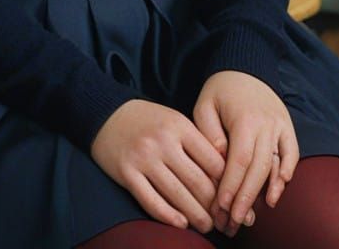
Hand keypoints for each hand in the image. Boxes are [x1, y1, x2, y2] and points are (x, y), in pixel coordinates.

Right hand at [91, 99, 225, 233]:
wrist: (107, 113)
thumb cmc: (148, 120)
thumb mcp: (175, 120)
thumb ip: (196, 142)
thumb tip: (223, 175)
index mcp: (179, 125)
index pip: (212, 160)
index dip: (225, 183)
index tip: (231, 197)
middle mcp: (162, 141)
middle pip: (197, 181)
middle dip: (213, 206)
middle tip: (222, 218)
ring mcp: (143, 158)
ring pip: (177, 195)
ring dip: (195, 215)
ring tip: (206, 225)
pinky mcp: (127, 174)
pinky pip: (151, 201)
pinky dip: (168, 216)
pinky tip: (181, 223)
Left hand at [193, 70, 299, 236]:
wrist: (246, 66)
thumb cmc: (220, 89)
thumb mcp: (205, 105)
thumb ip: (209, 132)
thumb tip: (219, 160)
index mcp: (244, 119)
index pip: (239, 160)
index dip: (231, 186)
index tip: (221, 206)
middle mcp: (267, 124)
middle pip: (258, 169)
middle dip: (245, 198)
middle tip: (234, 221)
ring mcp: (280, 126)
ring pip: (276, 165)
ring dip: (264, 193)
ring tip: (252, 215)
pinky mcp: (288, 127)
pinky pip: (292, 155)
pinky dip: (286, 174)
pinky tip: (275, 193)